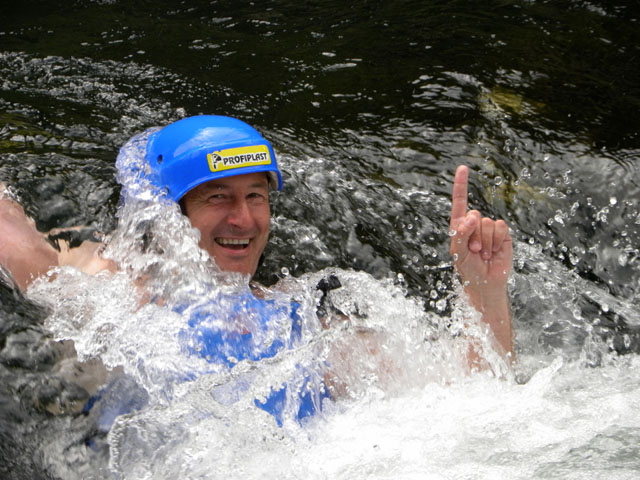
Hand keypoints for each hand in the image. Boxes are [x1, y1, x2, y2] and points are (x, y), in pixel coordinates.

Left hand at [449, 165, 511, 293]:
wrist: (485, 283)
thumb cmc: (468, 269)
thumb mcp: (458, 252)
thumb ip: (462, 233)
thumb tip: (472, 216)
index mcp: (460, 225)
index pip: (460, 202)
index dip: (461, 185)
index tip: (463, 168)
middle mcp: (474, 224)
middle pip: (474, 215)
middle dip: (473, 235)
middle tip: (473, 251)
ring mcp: (488, 228)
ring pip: (487, 223)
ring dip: (485, 241)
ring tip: (483, 254)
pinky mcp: (502, 234)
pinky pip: (500, 227)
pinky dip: (496, 241)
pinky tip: (493, 252)